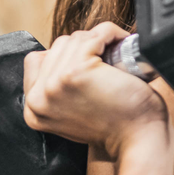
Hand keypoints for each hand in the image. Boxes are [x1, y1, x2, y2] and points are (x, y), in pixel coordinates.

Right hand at [23, 22, 167, 158]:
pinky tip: (120, 47)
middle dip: (86, 48)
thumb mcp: (74, 112)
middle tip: (107, 61)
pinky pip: (93, 36)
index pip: (37, 62)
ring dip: (99, 40)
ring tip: (115, 56)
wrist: (139, 139)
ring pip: (74, 39)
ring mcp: (54, 84)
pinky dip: (110, 35)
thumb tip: (65, 55)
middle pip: (57, 47)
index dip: (66, 57)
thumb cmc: (117, 124)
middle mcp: (37, 99)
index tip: (90, 63)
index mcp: (34, 110)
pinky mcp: (75, 72)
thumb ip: (60, 90)